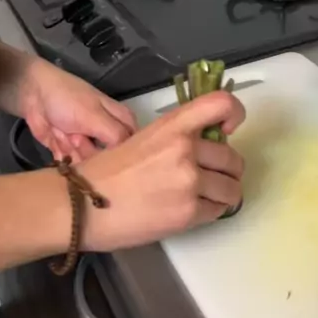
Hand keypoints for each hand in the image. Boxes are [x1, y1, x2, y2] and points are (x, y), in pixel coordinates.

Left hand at [20, 59, 135, 160]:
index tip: (117, 160)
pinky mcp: (65, 150)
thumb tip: (128, 157)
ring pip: (88, 162)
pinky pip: (69, 163)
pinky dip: (62, 154)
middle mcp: (101, 132)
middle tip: (79, 138)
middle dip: (92, 152)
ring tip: (66, 135)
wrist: (33, 96)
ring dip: (75, 152)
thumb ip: (115, 135)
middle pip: (108, 156)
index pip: (131, 139)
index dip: (126, 150)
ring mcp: (83, 141)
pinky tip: (57, 139)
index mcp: (116, 119)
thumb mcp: (95, 115)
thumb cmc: (68, 100)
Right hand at [80, 90, 245, 251]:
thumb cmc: (107, 171)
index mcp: (173, 126)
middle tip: (215, 176)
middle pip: (232, 157)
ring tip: (209, 196)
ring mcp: (188, 182)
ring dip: (224, 193)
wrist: (82, 204)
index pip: (220, 104)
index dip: (235, 113)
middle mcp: (185, 149)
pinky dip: (211, 212)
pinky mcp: (187, 213)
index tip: (230, 128)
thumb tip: (206, 143)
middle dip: (228, 169)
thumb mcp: (145, 138)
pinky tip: (195, 209)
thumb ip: (177, 137)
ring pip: (231, 188)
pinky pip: (218, 211)